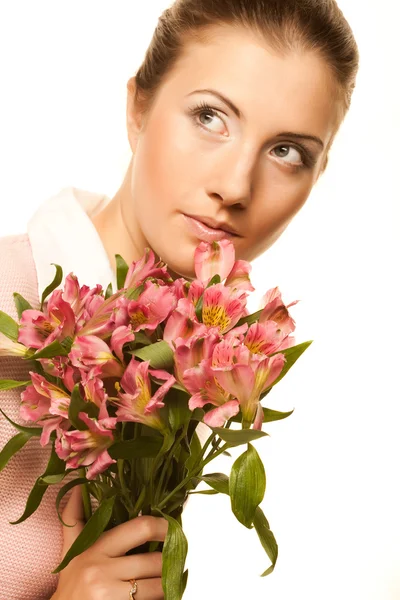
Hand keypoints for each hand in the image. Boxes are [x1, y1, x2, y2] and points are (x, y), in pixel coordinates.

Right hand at [51, 486, 166, 598]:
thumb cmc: (70, 584)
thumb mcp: (70, 549)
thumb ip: (74, 517)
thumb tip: (79, 486)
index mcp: (95, 548)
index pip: (140, 528)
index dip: (163, 527)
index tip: (171, 529)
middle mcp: (101, 571)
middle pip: (155, 560)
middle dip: (168, 562)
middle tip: (171, 560)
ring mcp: (109, 594)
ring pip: (159, 585)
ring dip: (166, 583)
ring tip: (162, 580)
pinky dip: (160, 598)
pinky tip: (154, 596)